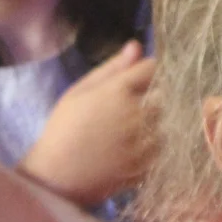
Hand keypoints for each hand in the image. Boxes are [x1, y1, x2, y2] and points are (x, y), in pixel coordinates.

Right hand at [17, 41, 155, 207]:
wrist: (58, 176)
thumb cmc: (63, 129)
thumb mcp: (80, 91)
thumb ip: (111, 68)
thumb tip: (137, 46)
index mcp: (118, 91)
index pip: (152, 68)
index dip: (143, 72)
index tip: (133, 81)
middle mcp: (137, 114)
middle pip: (162, 95)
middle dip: (149, 98)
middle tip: (124, 111)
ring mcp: (144, 141)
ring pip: (164, 122)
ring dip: (151, 124)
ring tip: (123, 133)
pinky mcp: (147, 164)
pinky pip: (160, 147)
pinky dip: (149, 146)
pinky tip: (126, 150)